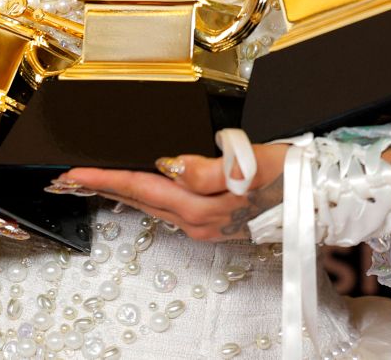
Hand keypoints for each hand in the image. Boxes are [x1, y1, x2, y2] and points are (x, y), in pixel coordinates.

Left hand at [54, 143, 288, 241]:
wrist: (323, 196)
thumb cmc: (290, 175)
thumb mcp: (247, 166)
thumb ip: (205, 170)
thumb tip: (169, 165)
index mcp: (200, 207)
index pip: (139, 187)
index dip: (103, 178)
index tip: (71, 173)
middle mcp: (198, 222)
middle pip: (139, 200)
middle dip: (102, 188)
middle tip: (67, 178)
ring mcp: (207, 225)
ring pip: (152, 206)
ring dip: (121, 192)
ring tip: (94, 180)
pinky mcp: (218, 222)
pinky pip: (170, 209)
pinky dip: (147, 197)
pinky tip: (142, 189)